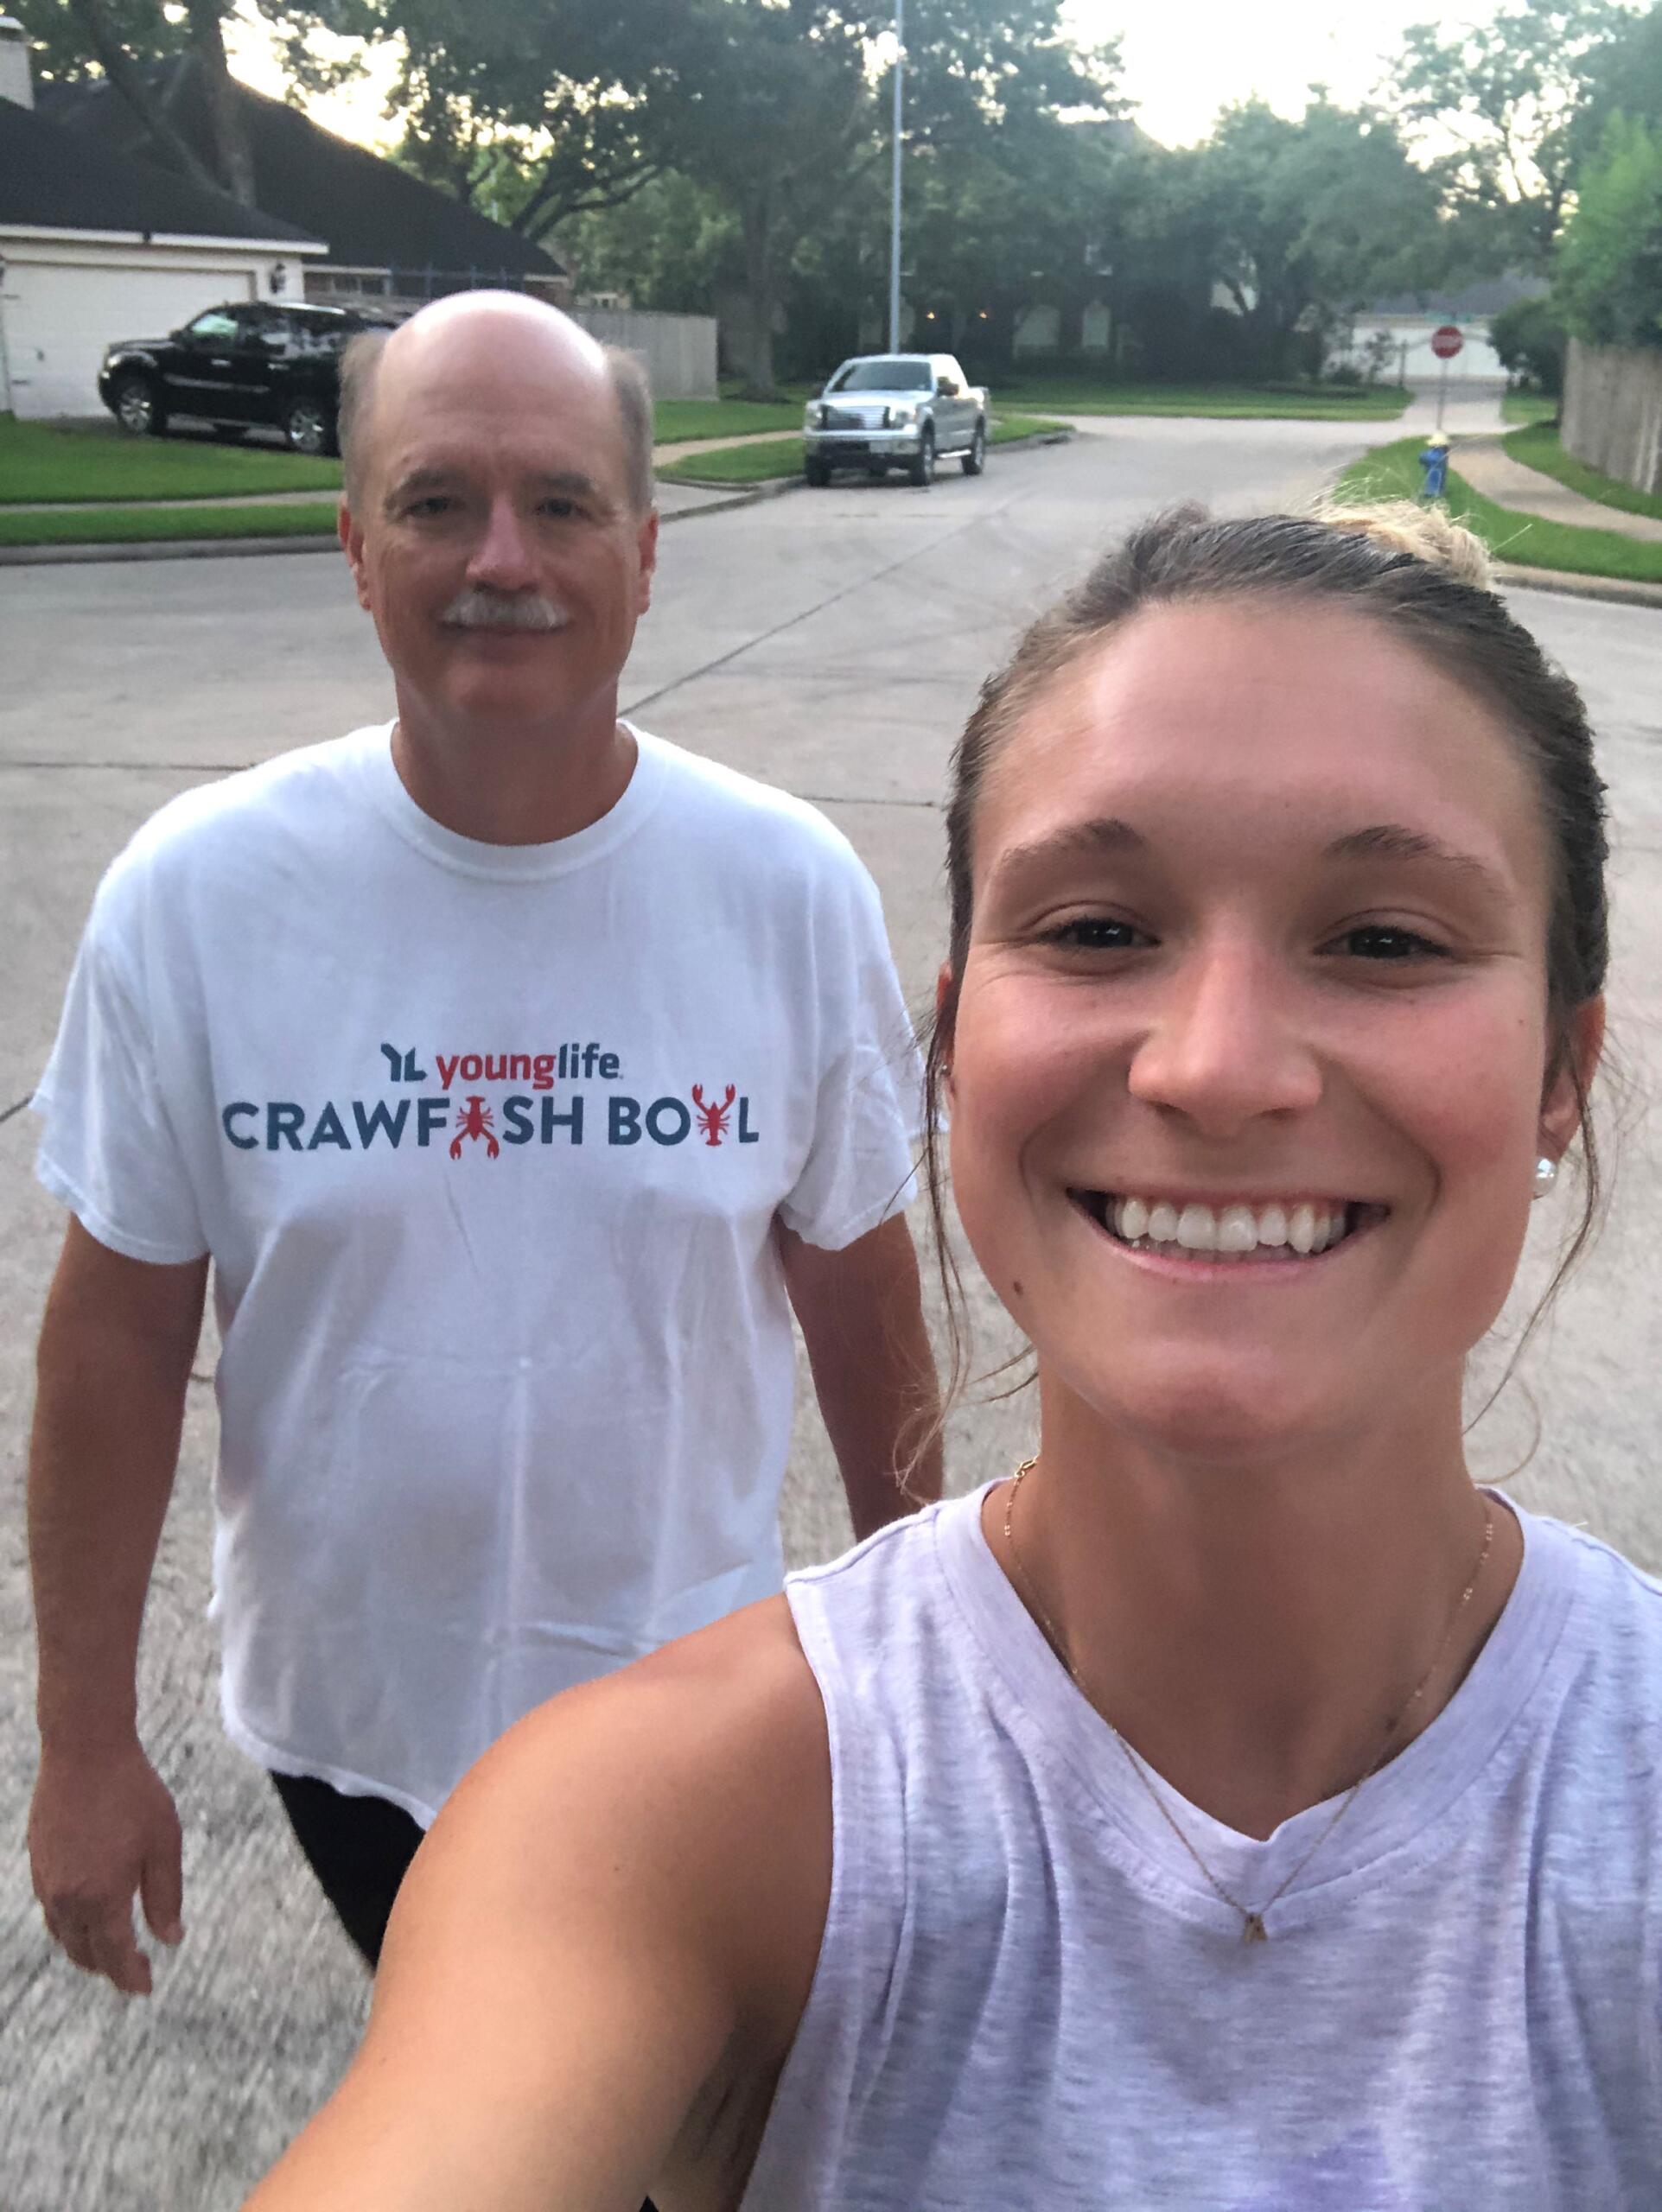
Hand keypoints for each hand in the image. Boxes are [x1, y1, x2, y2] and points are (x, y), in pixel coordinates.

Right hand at [29, 1742, 183, 1994]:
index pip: (116, 1955)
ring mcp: (47, 1882)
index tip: (146, 1988)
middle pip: (86, 1953)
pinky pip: (52, 1912)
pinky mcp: (38, 1863)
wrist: (83, 1750)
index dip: (131, 1976)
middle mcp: (68, 1898)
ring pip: (64, 1936)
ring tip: (110, 1953)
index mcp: (102, 1897)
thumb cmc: (132, 1793)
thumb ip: (165, 1896)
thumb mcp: (163, 1843)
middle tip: (134, 1973)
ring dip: (86, 1951)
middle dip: (110, 1968)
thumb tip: (170, 1939)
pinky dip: (69, 1927)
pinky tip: (86, 1918)